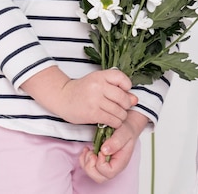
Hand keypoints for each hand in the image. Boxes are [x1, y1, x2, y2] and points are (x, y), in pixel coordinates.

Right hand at [21, 66, 136, 127]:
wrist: (63, 97)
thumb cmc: (83, 89)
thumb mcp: (98, 81)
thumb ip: (116, 87)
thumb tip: (134, 99)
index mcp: (100, 75)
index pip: (121, 78)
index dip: (127, 86)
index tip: (125, 91)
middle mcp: (98, 86)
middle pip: (123, 97)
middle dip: (126, 105)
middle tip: (123, 107)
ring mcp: (95, 100)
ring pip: (119, 111)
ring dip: (121, 116)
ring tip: (118, 115)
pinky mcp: (92, 114)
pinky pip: (112, 120)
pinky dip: (115, 122)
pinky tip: (112, 121)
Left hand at [79, 111, 147, 182]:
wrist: (125, 128)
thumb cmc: (126, 131)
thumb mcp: (124, 133)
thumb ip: (116, 141)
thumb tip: (105, 150)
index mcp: (121, 162)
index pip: (109, 172)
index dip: (101, 163)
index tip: (101, 150)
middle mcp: (113, 167)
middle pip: (99, 177)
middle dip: (91, 166)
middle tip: (91, 153)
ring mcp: (105, 165)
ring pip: (92, 173)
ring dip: (86, 162)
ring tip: (89, 150)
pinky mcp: (99, 161)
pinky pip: (88, 167)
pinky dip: (83, 159)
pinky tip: (86, 150)